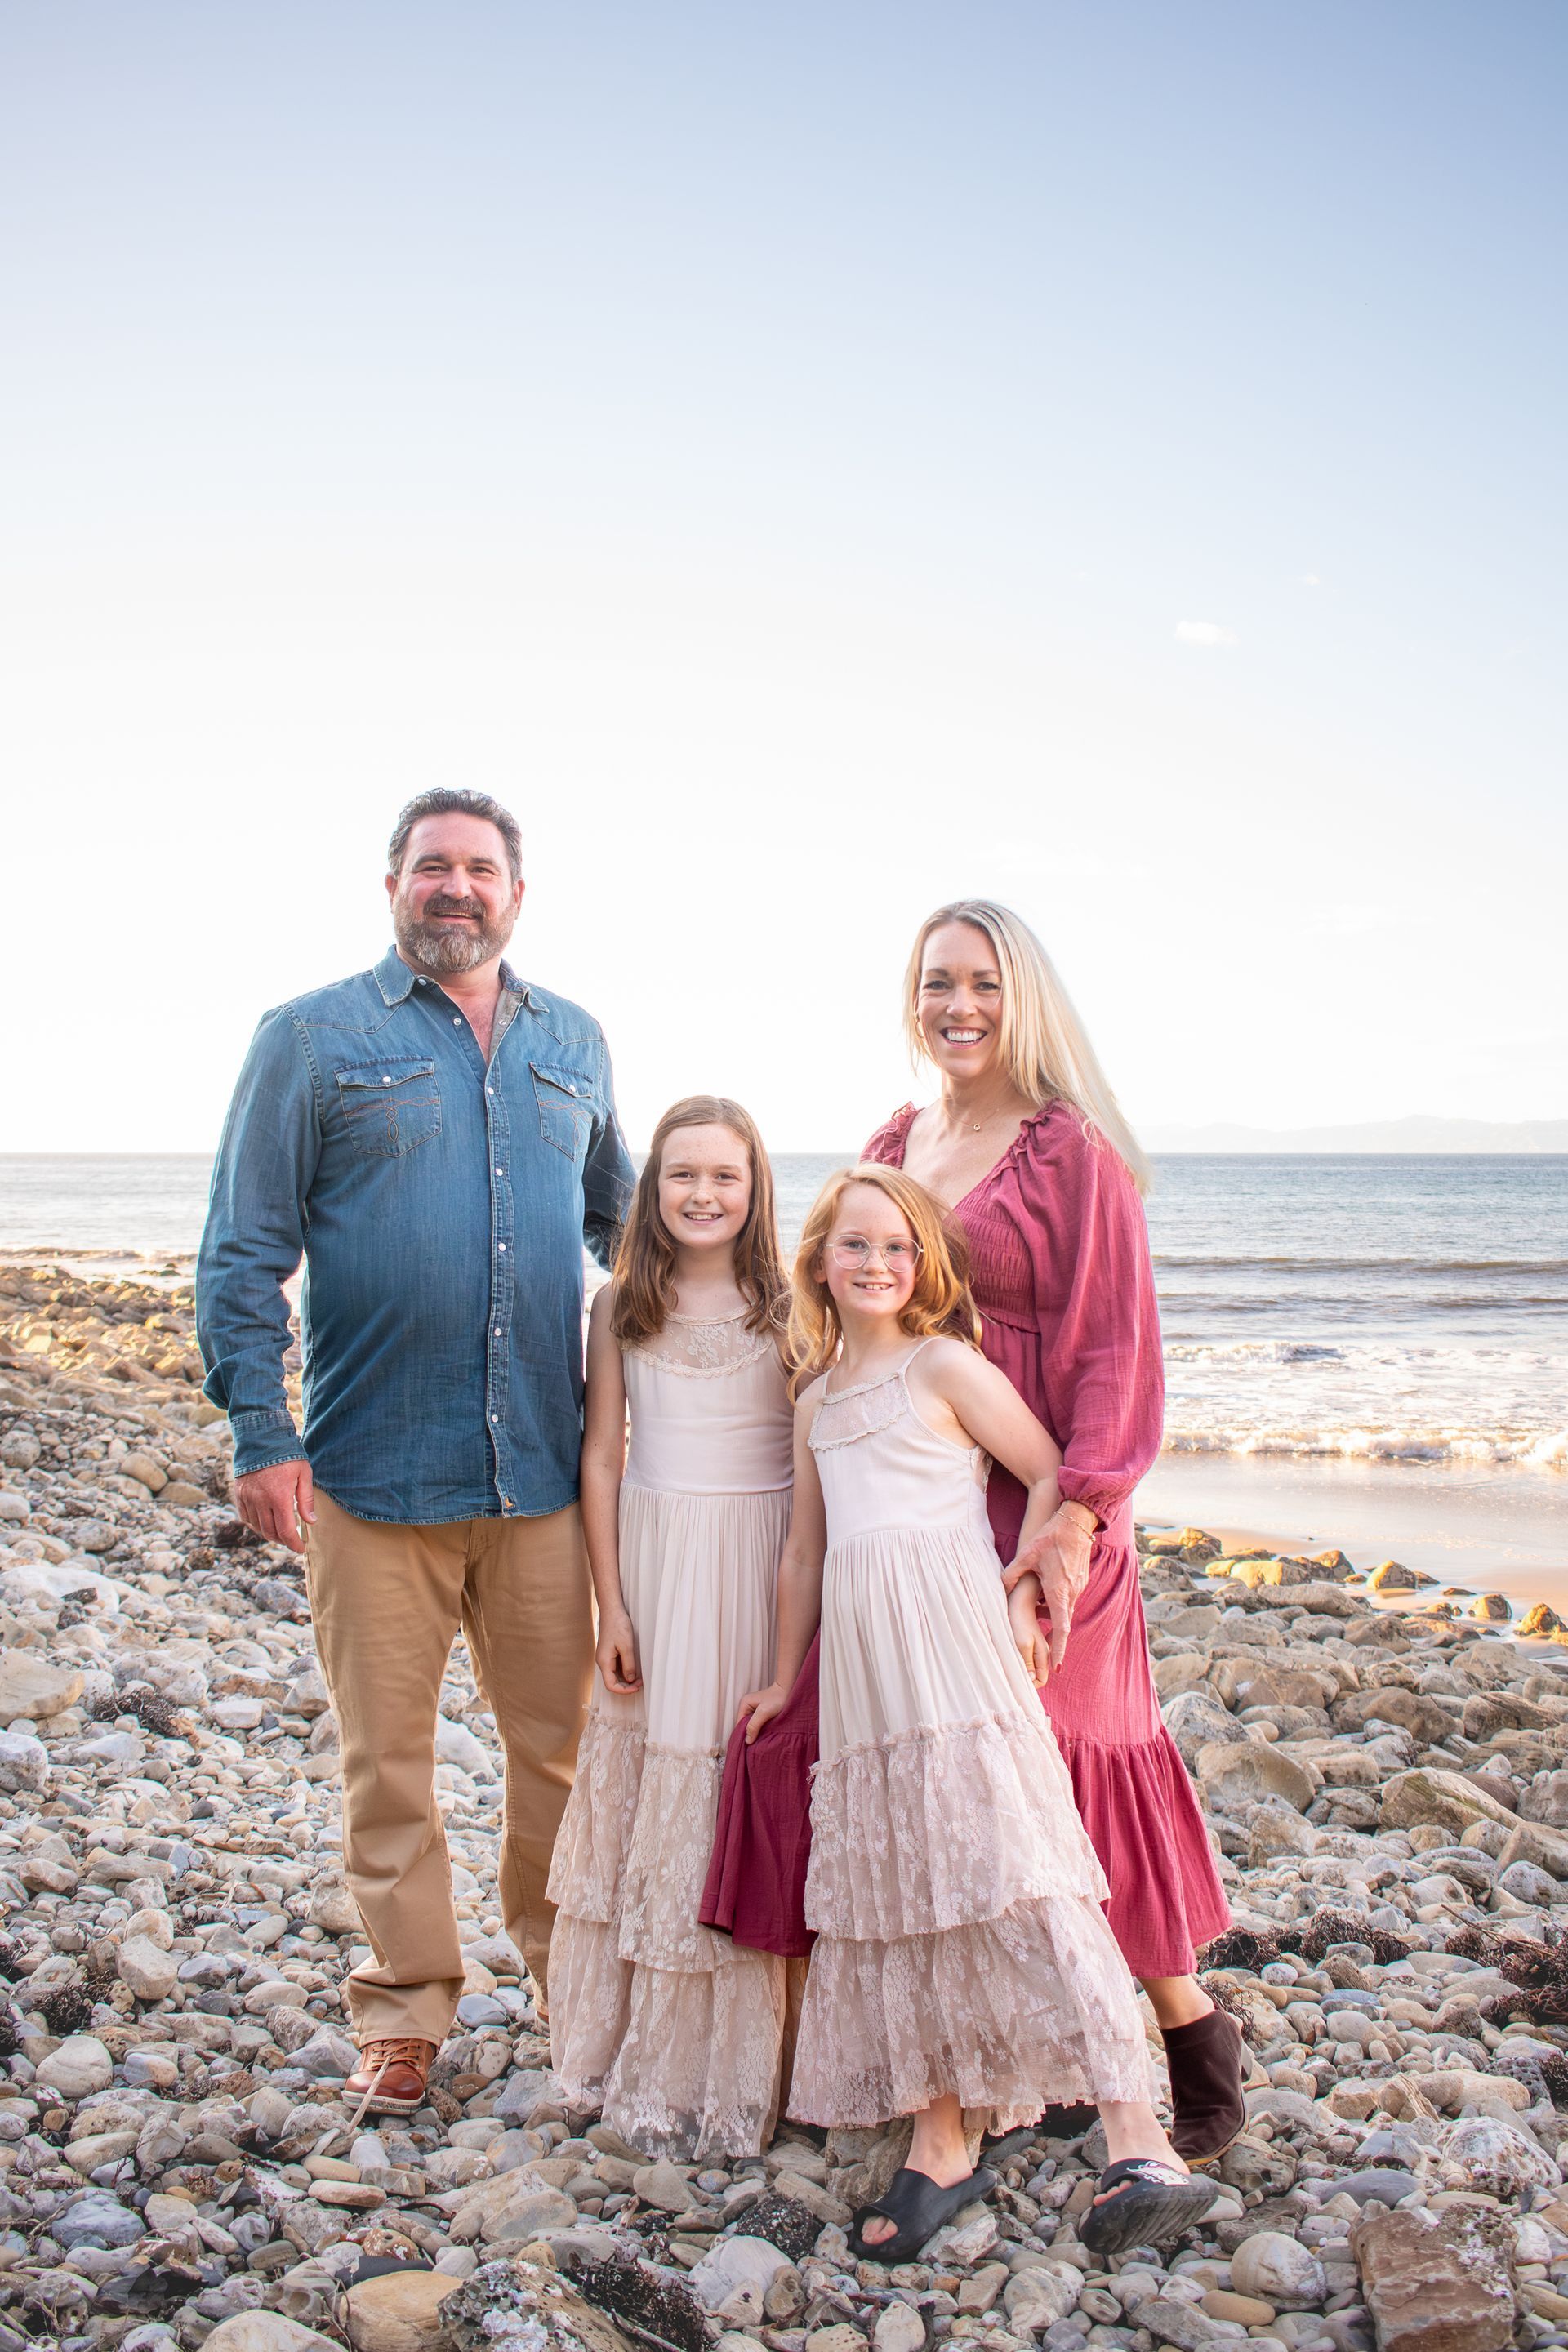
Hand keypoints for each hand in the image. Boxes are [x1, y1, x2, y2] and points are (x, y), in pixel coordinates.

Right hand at [234, 1458, 314, 1552]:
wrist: (261, 1439)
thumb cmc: (287, 1455)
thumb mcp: (303, 1474)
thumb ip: (306, 1500)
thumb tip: (311, 1521)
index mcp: (278, 1497)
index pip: (285, 1531)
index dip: (293, 1543)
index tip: (300, 1548)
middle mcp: (260, 1501)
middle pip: (270, 1532)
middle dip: (283, 1541)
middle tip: (292, 1541)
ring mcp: (247, 1498)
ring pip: (257, 1527)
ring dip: (269, 1534)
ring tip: (281, 1533)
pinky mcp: (239, 1494)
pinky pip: (246, 1517)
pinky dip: (255, 1525)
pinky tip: (264, 1523)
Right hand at [596, 1611, 641, 1693]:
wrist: (612, 1611)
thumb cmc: (618, 1625)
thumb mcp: (626, 1646)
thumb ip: (628, 1665)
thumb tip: (630, 1680)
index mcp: (604, 1661)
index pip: (610, 1685)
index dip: (624, 1690)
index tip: (636, 1687)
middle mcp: (602, 1662)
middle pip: (612, 1682)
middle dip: (626, 1686)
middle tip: (641, 1683)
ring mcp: (605, 1658)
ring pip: (614, 1675)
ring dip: (626, 1679)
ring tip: (639, 1677)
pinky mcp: (609, 1653)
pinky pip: (616, 1668)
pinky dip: (625, 1671)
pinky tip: (634, 1669)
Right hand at [738, 1682, 788, 1743]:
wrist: (790, 1691)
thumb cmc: (778, 1699)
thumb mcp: (764, 1712)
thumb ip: (754, 1725)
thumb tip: (747, 1741)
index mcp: (744, 1704)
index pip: (738, 1724)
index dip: (743, 1735)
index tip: (748, 1746)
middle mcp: (747, 1706)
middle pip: (744, 1726)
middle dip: (749, 1734)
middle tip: (755, 1745)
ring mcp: (754, 1710)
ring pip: (751, 1726)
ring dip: (755, 1733)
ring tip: (760, 1741)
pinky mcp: (762, 1713)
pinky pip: (758, 1724)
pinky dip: (760, 1730)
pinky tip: (764, 1735)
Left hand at [1002, 1502, 1094, 1674]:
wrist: (1077, 1519)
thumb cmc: (1052, 1536)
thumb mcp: (1027, 1554)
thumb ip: (1013, 1573)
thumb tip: (1001, 1587)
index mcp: (1059, 1592)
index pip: (1061, 1628)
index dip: (1058, 1648)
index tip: (1056, 1664)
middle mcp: (1072, 1592)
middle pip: (1063, 1622)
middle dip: (1054, 1639)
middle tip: (1043, 1652)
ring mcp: (1079, 1586)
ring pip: (1065, 1609)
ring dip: (1054, 1616)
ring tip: (1038, 1616)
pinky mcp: (1080, 1578)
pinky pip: (1068, 1597)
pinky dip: (1057, 1602)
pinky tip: (1044, 1594)